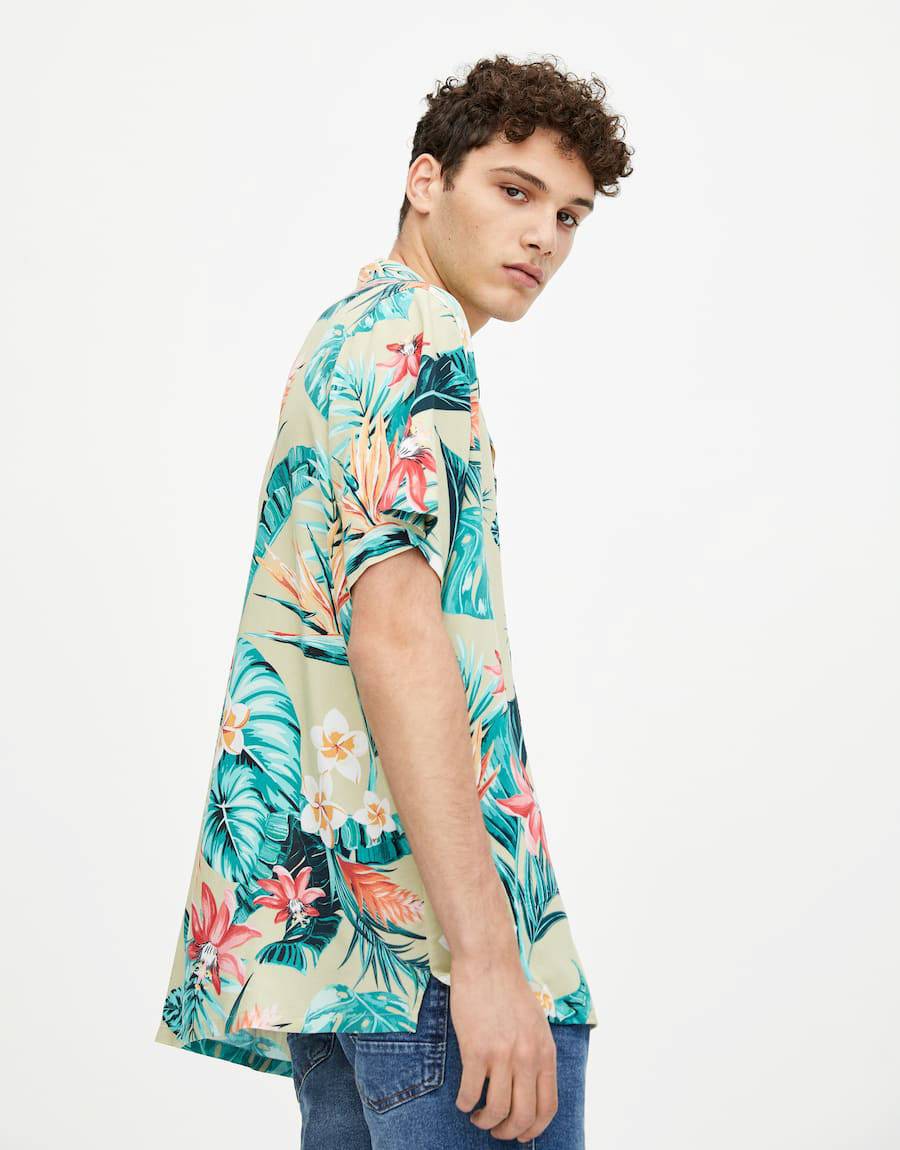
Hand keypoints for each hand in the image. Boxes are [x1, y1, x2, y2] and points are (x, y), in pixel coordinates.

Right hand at [451, 952, 557, 1141]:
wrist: (488, 960)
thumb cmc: (508, 988)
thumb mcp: (536, 1023)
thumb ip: (535, 1054)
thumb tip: (529, 1086)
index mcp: (545, 1052)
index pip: (548, 1106)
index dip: (534, 1129)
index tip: (521, 1134)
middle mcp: (527, 1057)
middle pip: (523, 1116)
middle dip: (508, 1132)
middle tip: (496, 1129)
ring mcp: (502, 1054)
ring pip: (496, 1110)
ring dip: (485, 1121)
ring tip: (477, 1115)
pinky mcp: (476, 1049)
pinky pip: (470, 1092)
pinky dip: (465, 1103)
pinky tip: (463, 1098)